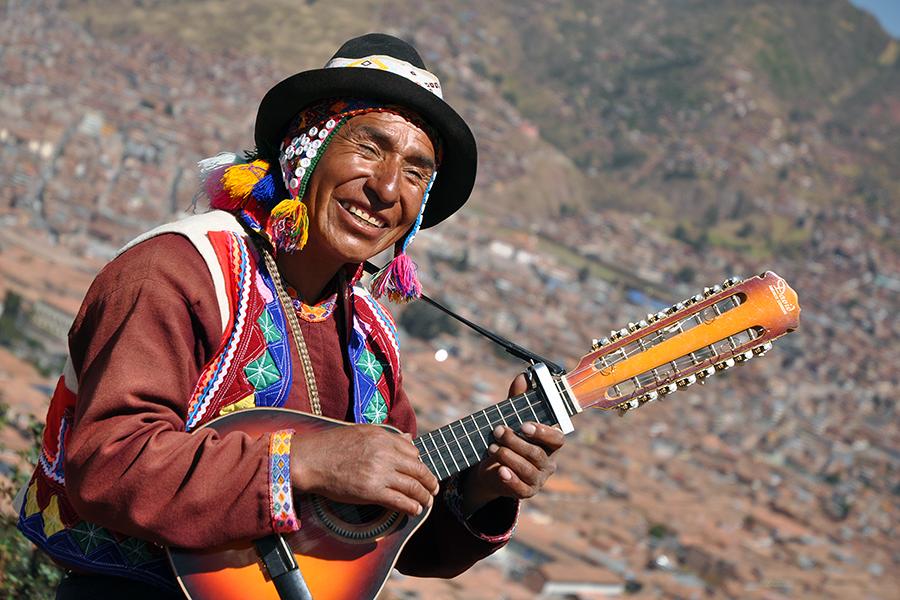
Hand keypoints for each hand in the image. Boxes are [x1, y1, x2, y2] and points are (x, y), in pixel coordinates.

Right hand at [291, 425, 438, 516]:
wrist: (310, 460)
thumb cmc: (332, 445)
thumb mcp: (362, 431)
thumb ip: (388, 436)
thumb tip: (409, 439)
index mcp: (383, 437)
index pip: (413, 451)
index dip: (419, 463)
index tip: (420, 472)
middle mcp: (385, 453)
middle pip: (418, 469)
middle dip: (430, 481)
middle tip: (434, 489)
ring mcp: (379, 473)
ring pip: (413, 487)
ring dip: (424, 496)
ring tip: (427, 502)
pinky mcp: (372, 492)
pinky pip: (400, 501)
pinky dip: (412, 507)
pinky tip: (415, 510)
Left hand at [461, 374, 565, 513]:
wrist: (491, 469)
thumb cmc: (507, 441)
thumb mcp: (511, 420)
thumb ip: (517, 401)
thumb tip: (524, 376)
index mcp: (550, 443)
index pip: (557, 439)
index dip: (542, 432)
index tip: (524, 425)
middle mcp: (548, 462)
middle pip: (538, 454)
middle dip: (516, 442)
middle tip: (497, 430)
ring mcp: (538, 479)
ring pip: (529, 469)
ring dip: (509, 457)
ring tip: (492, 448)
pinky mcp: (526, 492)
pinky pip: (521, 488)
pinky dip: (511, 479)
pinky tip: (500, 471)